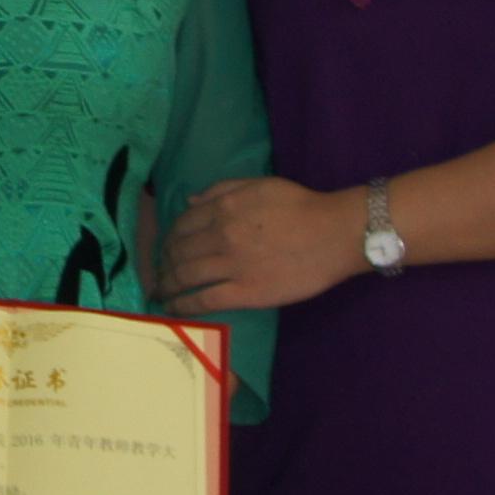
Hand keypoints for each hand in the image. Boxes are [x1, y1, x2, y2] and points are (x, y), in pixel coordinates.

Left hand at [167, 176, 368, 311]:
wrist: (335, 234)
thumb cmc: (301, 206)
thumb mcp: (258, 185)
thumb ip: (220, 190)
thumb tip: (188, 202)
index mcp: (222, 209)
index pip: (180, 225)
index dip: (168, 238)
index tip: (165, 248)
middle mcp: (220, 236)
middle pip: (177, 252)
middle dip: (163, 263)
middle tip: (159, 272)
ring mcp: (232, 266)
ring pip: (184, 276)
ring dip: (166, 285)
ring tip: (160, 291)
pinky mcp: (246, 293)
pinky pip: (204, 301)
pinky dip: (182, 306)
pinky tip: (172, 309)